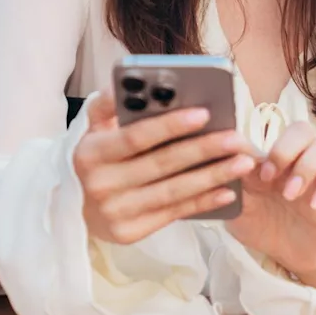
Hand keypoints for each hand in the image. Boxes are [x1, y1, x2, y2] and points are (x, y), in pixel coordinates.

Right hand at [73, 89, 255, 244]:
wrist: (72, 208)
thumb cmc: (96, 158)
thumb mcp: (92, 129)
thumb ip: (109, 105)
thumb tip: (127, 81)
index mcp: (91, 153)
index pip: (135, 137)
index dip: (170, 125)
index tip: (204, 113)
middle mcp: (101, 185)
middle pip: (161, 164)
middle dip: (204, 149)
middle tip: (237, 138)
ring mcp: (115, 212)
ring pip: (173, 191)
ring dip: (213, 176)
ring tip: (243, 162)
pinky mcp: (129, 233)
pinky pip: (174, 214)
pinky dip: (203, 202)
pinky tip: (228, 190)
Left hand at [224, 121, 315, 288]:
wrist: (286, 256)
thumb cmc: (260, 226)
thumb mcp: (239, 208)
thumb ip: (233, 182)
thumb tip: (221, 154)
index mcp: (270, 159)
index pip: (269, 131)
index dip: (258, 143)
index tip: (246, 167)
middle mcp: (295, 161)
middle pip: (302, 130)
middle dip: (286, 148)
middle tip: (268, 176)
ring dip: (306, 167)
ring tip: (290, 194)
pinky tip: (314, 205)